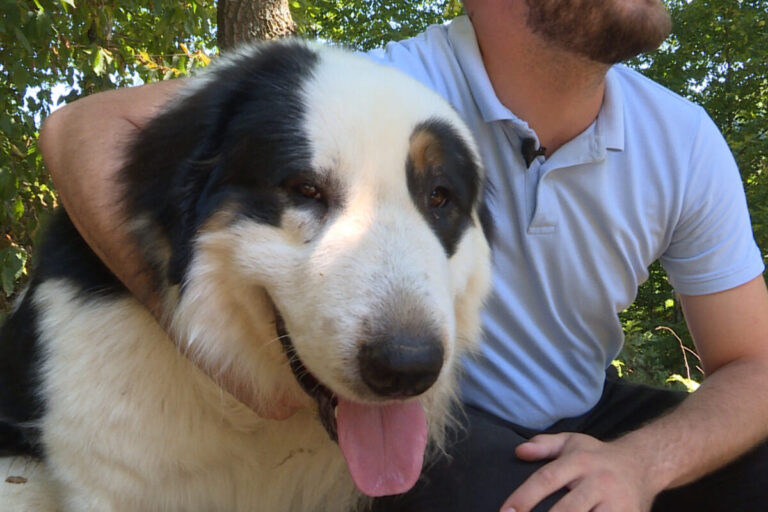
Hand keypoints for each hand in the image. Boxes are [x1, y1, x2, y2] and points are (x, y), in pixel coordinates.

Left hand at [500, 433, 657, 511]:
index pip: (546, 479)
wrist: (643, 463)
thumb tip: (519, 450)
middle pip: (568, 509)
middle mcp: (599, 483)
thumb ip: (544, 445)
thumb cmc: (598, 457)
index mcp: (580, 462)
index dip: (524, 497)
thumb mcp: (571, 442)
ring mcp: (617, 504)